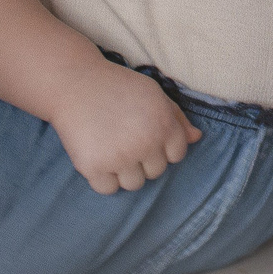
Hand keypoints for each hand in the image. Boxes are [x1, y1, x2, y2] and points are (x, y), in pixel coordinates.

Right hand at [50, 60, 200, 193]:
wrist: (76, 84)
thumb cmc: (119, 88)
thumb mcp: (155, 94)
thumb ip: (177, 118)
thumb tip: (197, 138)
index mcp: (164, 125)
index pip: (176, 156)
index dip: (162, 148)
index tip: (146, 137)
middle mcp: (145, 144)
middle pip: (156, 172)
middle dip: (144, 160)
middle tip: (125, 140)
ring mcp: (120, 158)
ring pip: (134, 184)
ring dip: (125, 172)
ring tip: (112, 149)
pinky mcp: (94, 167)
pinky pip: (108, 189)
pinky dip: (103, 179)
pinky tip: (98, 157)